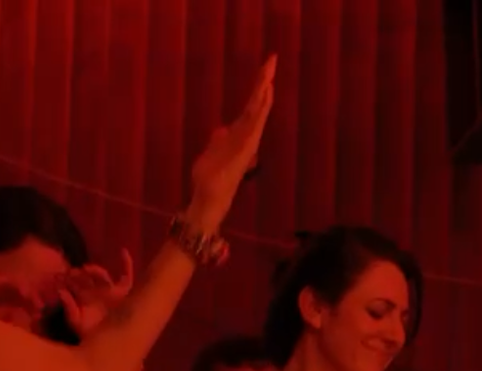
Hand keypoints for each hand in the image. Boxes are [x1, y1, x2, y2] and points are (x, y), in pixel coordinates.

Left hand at [59, 251, 136, 337]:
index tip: (58, 276)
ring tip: (86, 270)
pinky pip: (127, 275)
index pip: (74, 284)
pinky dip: (126, 263)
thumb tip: (61, 292)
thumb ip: (69, 309)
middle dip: (78, 274)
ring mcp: (110, 290)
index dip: (66, 279)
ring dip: (94, 270)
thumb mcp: (77, 323)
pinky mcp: (124, 291)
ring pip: (102, 275)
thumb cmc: (92, 335)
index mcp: (84, 298)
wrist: (111, 345)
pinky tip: (122, 251)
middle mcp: (96, 292)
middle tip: (71, 273)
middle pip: (87, 277)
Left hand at [182, 56, 277, 233]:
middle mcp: (246, 137)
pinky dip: (260, 110)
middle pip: (257, 104)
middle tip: (271, 59)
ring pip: (257, 112)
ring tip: (269, 73)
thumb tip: (221, 130)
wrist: (209, 200)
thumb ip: (217, 141)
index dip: (258, 88)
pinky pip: (254, 125)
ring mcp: (246, 143)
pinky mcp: (244, 149)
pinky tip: (265, 96)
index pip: (251, 106)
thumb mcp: (210, 154)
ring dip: (263, 92)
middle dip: (264, 82)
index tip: (265, 69)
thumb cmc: (210, 180)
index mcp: (238, 135)